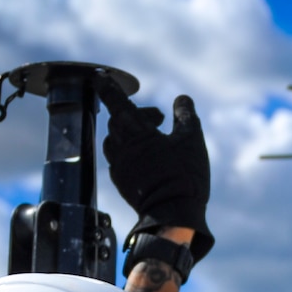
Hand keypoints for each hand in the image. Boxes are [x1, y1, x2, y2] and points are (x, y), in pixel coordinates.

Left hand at [100, 82, 211, 258]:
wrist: (173, 214)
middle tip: (158, 119)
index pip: (115, 101)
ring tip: (148, 139)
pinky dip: (127, 153)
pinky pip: (118, 161)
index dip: (108, 87)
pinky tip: (144, 160)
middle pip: (117, 121)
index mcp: (135, 130)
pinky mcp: (121, 184)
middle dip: (135, 114)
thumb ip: (186, 116)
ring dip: (127, 134)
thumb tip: (182, 99)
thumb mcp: (192, 140)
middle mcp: (121, 146)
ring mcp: (119, 166)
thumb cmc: (183, 174)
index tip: (99, 77)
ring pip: (114, 141)